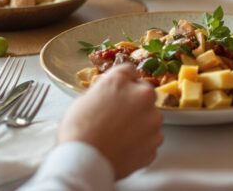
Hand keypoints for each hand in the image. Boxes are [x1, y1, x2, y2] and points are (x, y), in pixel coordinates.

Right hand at [58, 64, 163, 178]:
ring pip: (150, 118)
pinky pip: (150, 139)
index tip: (121, 89)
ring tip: (119, 136)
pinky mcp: (154, 144)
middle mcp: (142, 97)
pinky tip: (124, 147)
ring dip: (140, 123)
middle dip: (135, 102)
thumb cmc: (78, 130)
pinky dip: (141, 142)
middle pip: (144, 94)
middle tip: (117, 116)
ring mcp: (152, 122)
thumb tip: (110, 93)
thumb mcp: (84, 99)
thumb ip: (104, 91)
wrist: (83, 162)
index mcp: (121, 82)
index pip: (129, 71)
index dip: (124, 82)